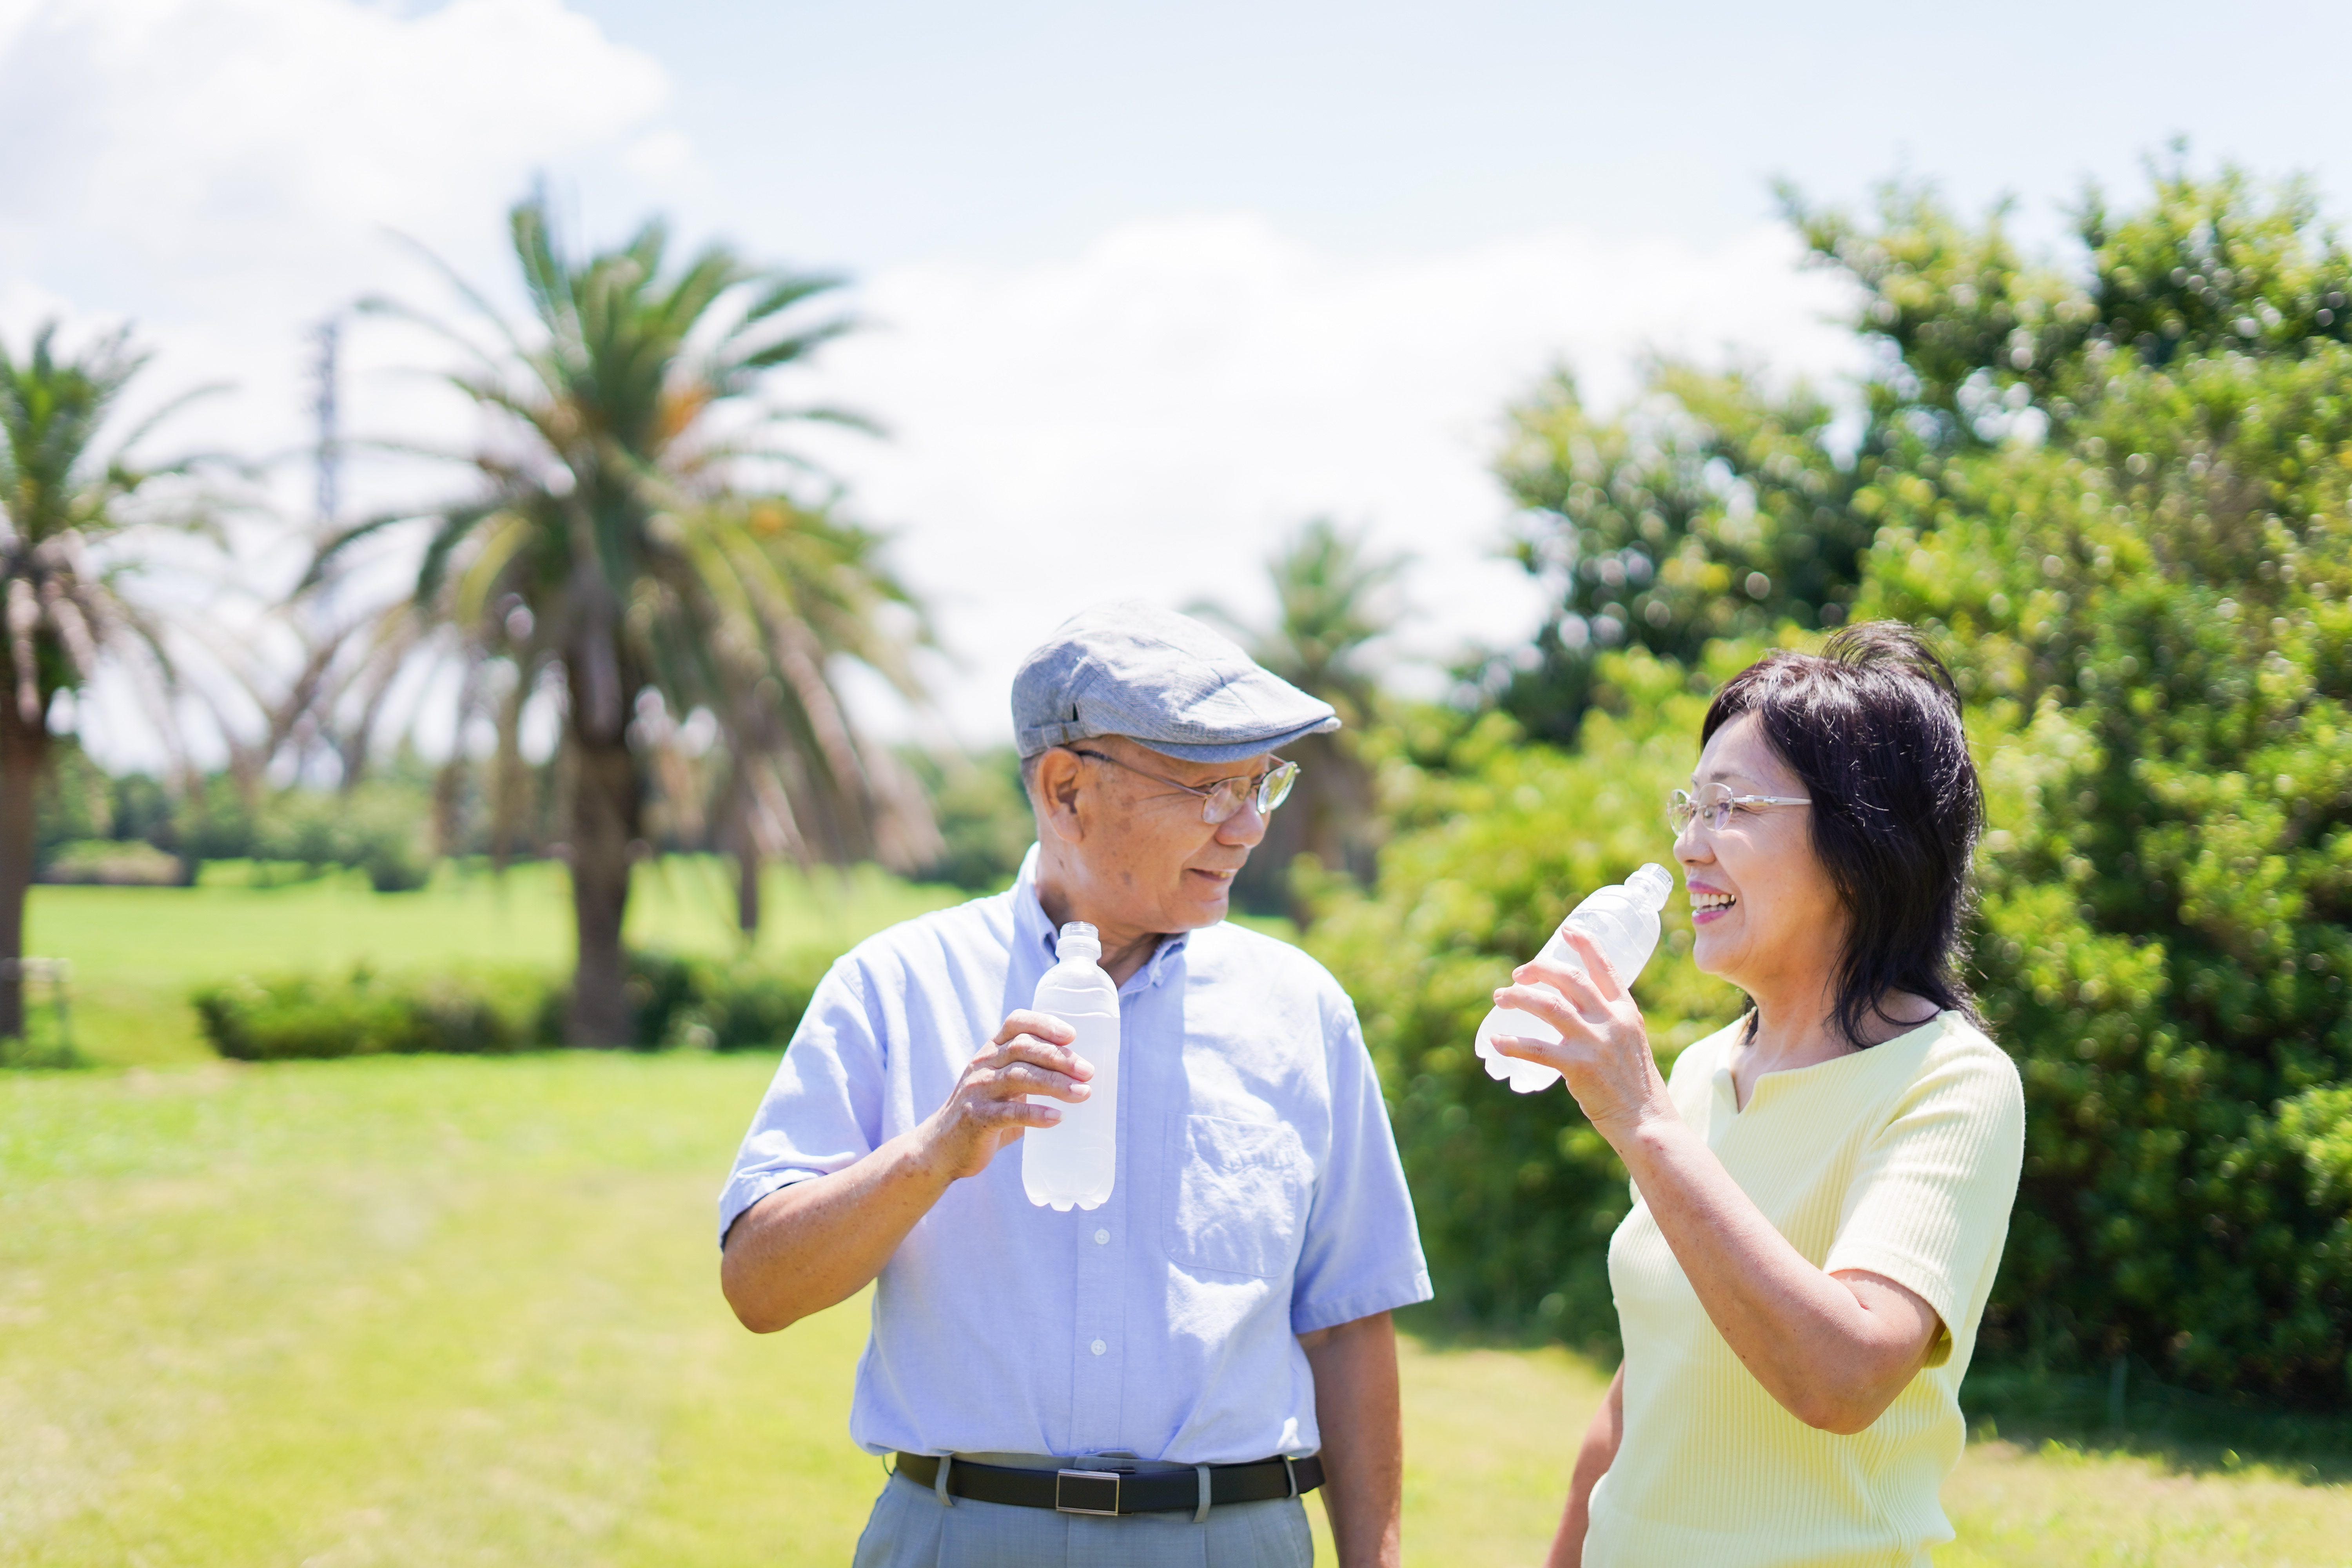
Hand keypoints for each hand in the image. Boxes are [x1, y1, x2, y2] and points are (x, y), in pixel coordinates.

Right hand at [915, 1011, 1090, 1182]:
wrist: (941, 1149)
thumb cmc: (985, 1115)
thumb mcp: (1003, 1088)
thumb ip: (1030, 1078)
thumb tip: (1082, 1080)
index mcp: (991, 1052)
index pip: (1016, 1023)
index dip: (1044, 1023)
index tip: (1072, 1034)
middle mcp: (982, 1065)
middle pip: (1024, 1049)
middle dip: (1060, 1057)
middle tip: (1088, 1072)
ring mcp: (977, 1091)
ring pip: (1019, 1077)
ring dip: (1055, 1084)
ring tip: (1084, 1094)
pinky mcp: (976, 1118)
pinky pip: (1009, 1113)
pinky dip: (1036, 1114)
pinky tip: (1058, 1118)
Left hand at [1489, 930, 1671, 1145]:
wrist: (1647, 1122)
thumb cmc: (1635, 1087)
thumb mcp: (1629, 1044)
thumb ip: (1606, 1025)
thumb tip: (1571, 1012)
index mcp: (1626, 1013)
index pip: (1606, 968)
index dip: (1585, 945)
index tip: (1568, 930)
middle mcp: (1612, 1022)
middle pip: (1571, 979)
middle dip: (1540, 969)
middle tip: (1518, 974)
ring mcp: (1595, 1044)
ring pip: (1549, 1006)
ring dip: (1519, 998)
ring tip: (1500, 998)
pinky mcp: (1579, 1068)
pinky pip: (1536, 1049)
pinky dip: (1511, 1043)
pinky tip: (1496, 1041)